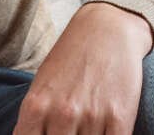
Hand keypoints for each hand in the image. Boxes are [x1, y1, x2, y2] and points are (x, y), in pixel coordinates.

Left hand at [12, 2, 151, 134]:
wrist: (108, 28)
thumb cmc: (71, 59)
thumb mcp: (41, 85)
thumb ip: (33, 120)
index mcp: (36, 106)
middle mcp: (62, 113)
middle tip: (70, 130)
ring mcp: (91, 116)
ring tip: (86, 128)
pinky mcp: (120, 117)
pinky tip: (105, 132)